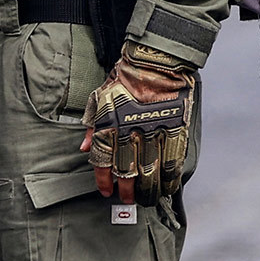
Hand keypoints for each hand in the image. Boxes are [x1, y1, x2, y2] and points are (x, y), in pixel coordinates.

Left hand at [82, 40, 196, 203]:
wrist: (154, 61)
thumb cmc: (125, 77)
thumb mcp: (101, 98)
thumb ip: (92, 126)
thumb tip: (85, 149)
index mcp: (109, 126)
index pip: (103, 162)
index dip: (104, 181)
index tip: (107, 191)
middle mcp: (129, 133)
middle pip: (126, 172)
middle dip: (126, 190)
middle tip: (127, 198)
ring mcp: (153, 133)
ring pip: (149, 173)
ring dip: (147, 190)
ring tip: (146, 198)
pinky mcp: (174, 131)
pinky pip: (172, 162)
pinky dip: (169, 179)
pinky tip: (165, 186)